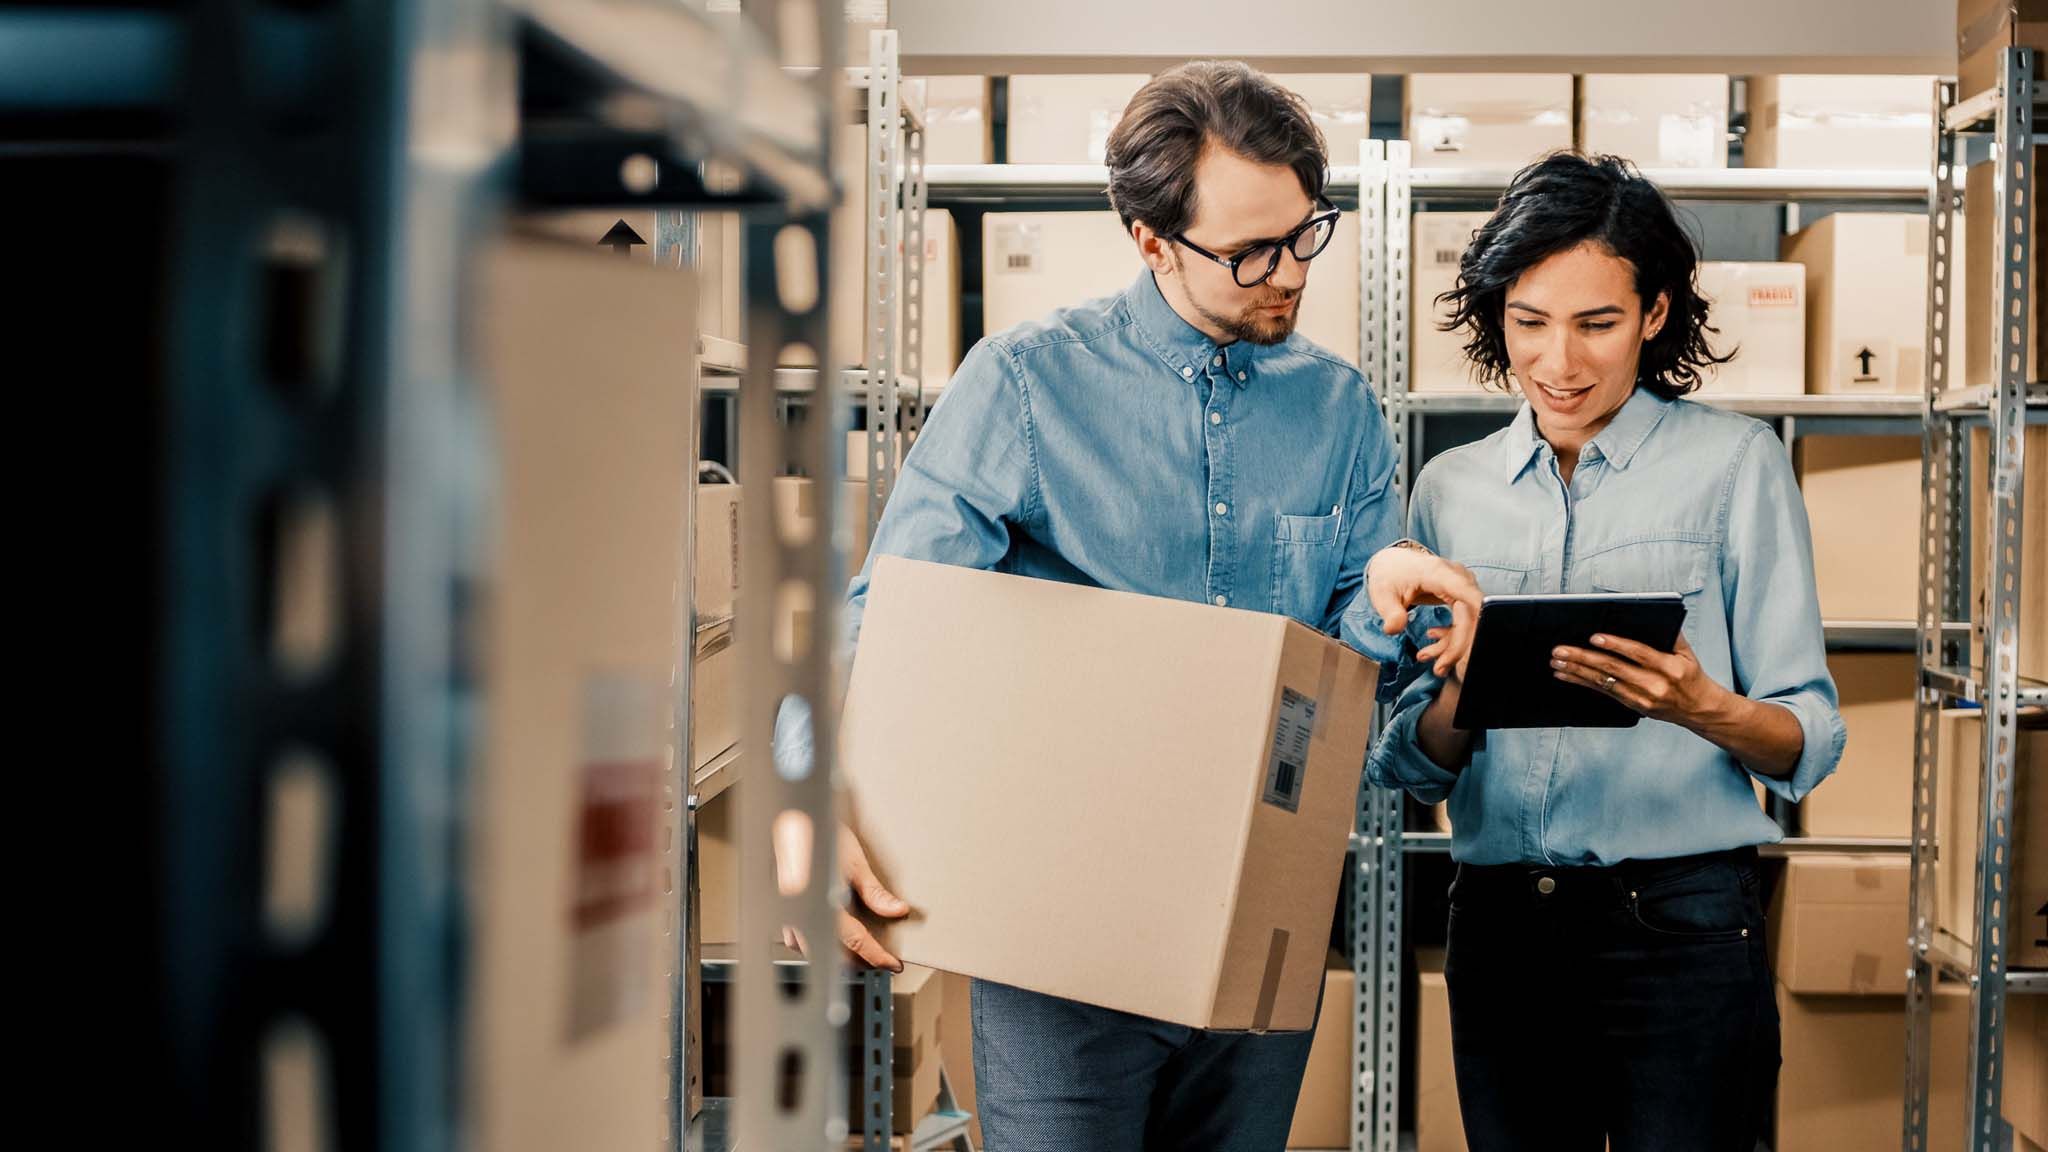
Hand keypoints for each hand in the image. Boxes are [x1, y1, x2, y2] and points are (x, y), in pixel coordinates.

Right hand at [778, 821, 908, 970]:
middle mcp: (801, 913)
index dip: (876, 955)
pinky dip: (818, 942)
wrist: (792, 820)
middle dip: (859, 959)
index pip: (854, 940)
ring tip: (860, 949)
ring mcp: (789, 914)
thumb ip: (874, 892)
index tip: (891, 963)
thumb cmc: (818, 836)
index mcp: (821, 901)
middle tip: (881, 958)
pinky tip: (830, 935)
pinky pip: (799, 938)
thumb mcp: (853, 862)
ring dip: (838, 954)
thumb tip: (896, 910)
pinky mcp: (784, 909)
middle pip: (833, 952)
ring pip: (815, 949)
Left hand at [1367, 546, 1481, 677]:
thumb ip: (1390, 612)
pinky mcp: (1461, 597)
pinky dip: (1452, 639)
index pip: (1468, 595)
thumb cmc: (1389, 576)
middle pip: (1471, 616)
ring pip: (1470, 622)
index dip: (1478, 618)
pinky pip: (1465, 622)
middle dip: (1458, 647)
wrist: (1393, 564)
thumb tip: (1393, 629)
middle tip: (1439, 668)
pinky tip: (1431, 647)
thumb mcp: (1383, 595)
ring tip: (1427, 659)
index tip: (1480, 642)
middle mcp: (1458, 578)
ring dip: (1453, 647)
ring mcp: (1462, 587)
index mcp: (1439, 573)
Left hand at [1550, 632, 1723, 726]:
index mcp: (1669, 667)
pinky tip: (1566, 675)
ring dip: (1577, 670)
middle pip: (1613, 669)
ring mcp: (1642, 698)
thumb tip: (1651, 614)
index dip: (1616, 644)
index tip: (1594, 637)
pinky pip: (1603, 692)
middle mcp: (1654, 684)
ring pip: (1604, 682)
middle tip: (1561, 650)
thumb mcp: (1687, 653)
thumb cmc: (1691, 676)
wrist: (1699, 709)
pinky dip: (1582, 682)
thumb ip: (1671, 634)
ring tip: (1557, 661)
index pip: (1638, 653)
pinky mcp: (1633, 706)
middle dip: (1584, 658)